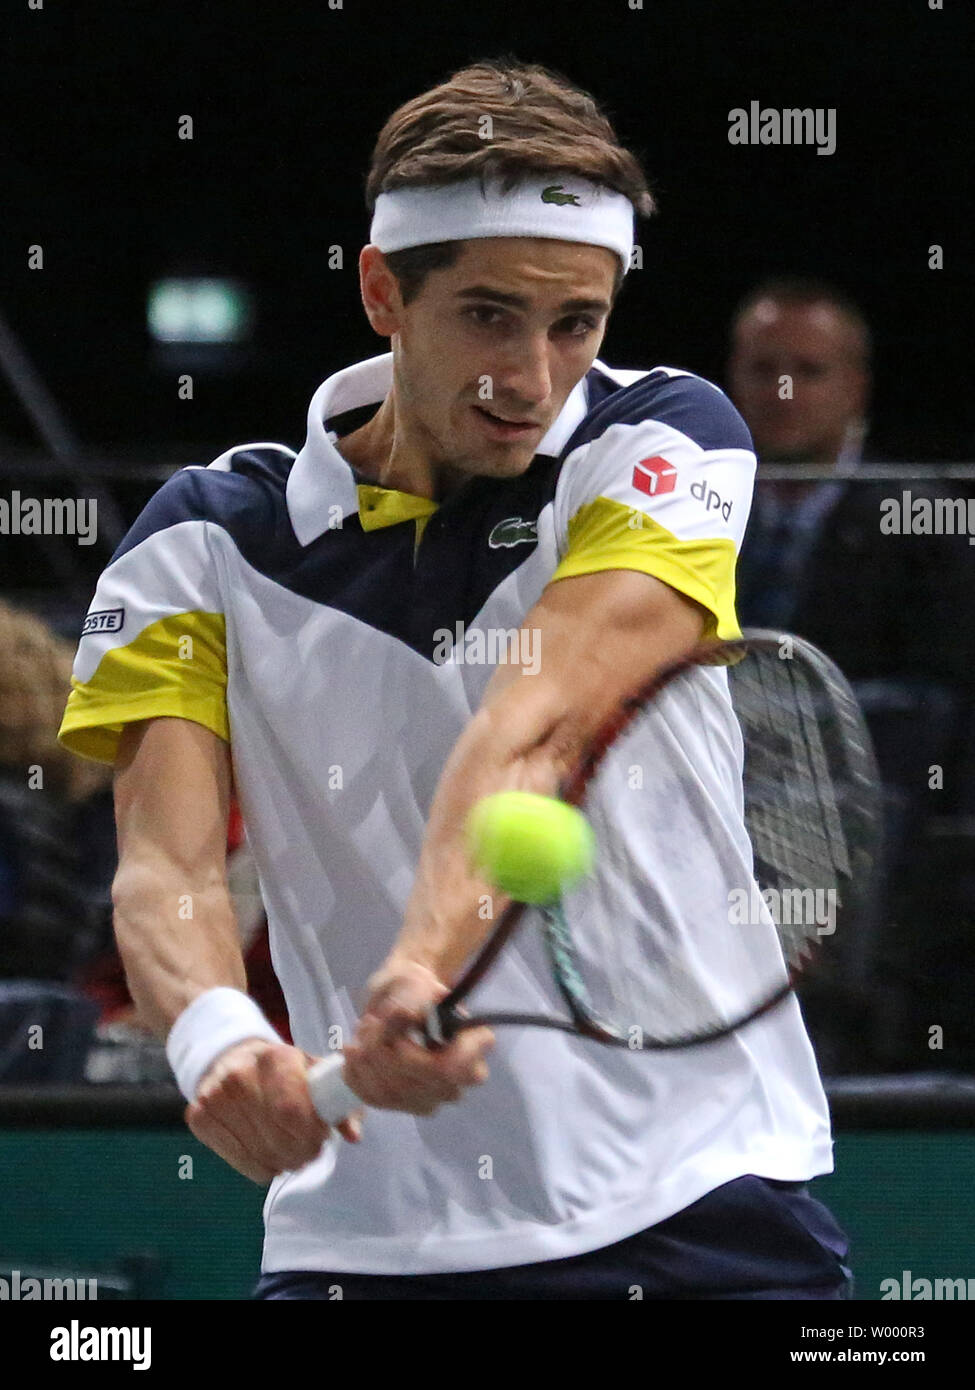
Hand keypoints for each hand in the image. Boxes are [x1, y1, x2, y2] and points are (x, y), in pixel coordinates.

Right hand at [186, 1038, 360, 1183]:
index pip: (293, 1112)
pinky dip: (263, 1167)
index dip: (312, 1134)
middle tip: (311, 1149)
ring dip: (285, 1163)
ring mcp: (214, 1097)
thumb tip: (354, 1134)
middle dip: (303, 1152)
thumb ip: (336, 1099)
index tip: (322, 1136)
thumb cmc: (281, 1068)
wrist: (231, 1057)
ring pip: (262, 1156)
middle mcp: (239, 1076)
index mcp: (274, 1058)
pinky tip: (269, 1152)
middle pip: (279, 1139)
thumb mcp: (311, 1070)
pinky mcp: (199, 1117)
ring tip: (292, 1151)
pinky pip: (242, 1163)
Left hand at [341, 960, 493, 1116]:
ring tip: (362, 1031)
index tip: (398, 1032)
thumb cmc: (411, 986)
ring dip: (366, 1061)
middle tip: (369, 1022)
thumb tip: (404, 1017)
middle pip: (416, 1083)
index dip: (415, 1057)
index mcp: (476, 1042)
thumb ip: (413, 997)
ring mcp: (436, 1096)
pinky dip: (356, 1076)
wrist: (399, 998)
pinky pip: (376, 1100)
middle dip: (382, 1052)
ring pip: (393, 1093)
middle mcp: (462, 1078)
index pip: (453, 1068)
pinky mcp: (409, 1105)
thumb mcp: (414, 980)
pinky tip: (353, 1054)